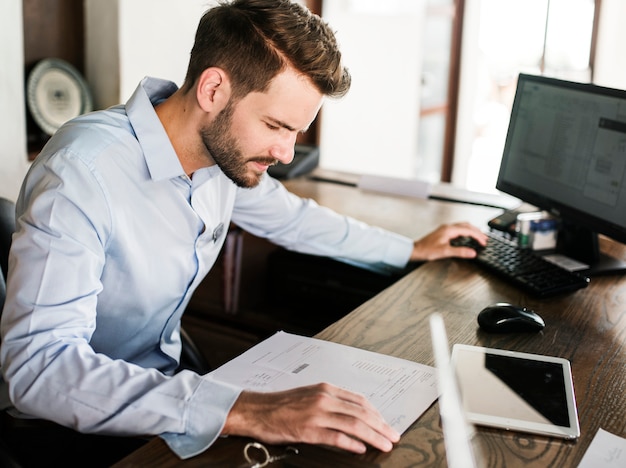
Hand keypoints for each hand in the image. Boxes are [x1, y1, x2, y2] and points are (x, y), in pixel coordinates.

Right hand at [222, 382, 399, 453]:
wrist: (258, 410)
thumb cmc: (282, 405)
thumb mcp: (310, 395)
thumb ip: (331, 402)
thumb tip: (353, 414)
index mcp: (326, 389)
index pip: (360, 400)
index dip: (377, 413)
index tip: (386, 423)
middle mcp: (324, 399)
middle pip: (361, 413)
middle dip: (381, 426)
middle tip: (394, 436)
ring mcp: (317, 414)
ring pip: (353, 424)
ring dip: (373, 436)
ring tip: (385, 445)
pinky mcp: (308, 430)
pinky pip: (336, 437)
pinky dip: (351, 444)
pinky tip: (361, 449)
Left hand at [410, 222, 486, 260]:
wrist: (415, 250)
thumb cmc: (427, 250)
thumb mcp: (445, 252)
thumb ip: (460, 252)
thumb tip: (473, 253)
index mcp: (449, 230)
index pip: (468, 230)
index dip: (478, 236)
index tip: (484, 242)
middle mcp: (447, 227)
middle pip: (466, 226)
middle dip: (477, 232)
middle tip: (484, 238)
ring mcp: (445, 229)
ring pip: (462, 227)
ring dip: (471, 231)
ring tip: (478, 237)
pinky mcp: (443, 233)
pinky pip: (458, 230)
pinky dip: (465, 233)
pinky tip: (466, 238)